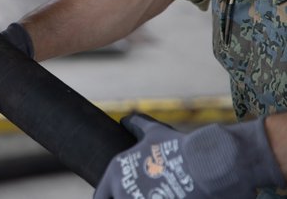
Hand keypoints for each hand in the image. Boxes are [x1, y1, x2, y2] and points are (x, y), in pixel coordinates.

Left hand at [94, 113, 284, 198]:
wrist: (209, 164)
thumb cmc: (181, 147)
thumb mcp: (155, 132)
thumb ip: (136, 125)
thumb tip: (125, 120)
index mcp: (116, 174)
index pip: (99, 197)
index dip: (107, 198)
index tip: (117, 197)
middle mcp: (123, 191)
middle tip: (145, 194)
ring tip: (158, 195)